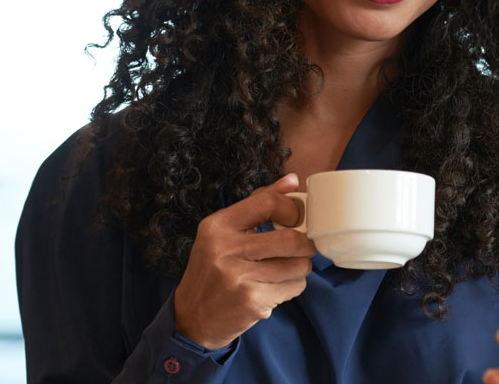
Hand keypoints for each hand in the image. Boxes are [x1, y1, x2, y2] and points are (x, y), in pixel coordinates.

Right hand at [174, 173, 316, 348]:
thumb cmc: (214, 269)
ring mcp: (238, 276)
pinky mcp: (251, 301)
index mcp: (218, 225)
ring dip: (300, 268)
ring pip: (297, 265)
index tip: (296, 219)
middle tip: (302, 248)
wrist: (192, 319)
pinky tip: (275, 289)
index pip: (267, 202)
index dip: (292, 209)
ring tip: (285, 270)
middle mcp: (225, 249)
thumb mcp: (226, 232)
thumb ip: (259, 203)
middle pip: (290, 239)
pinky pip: (293, 287)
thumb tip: (294, 180)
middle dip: (306, 244)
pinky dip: (292, 287)